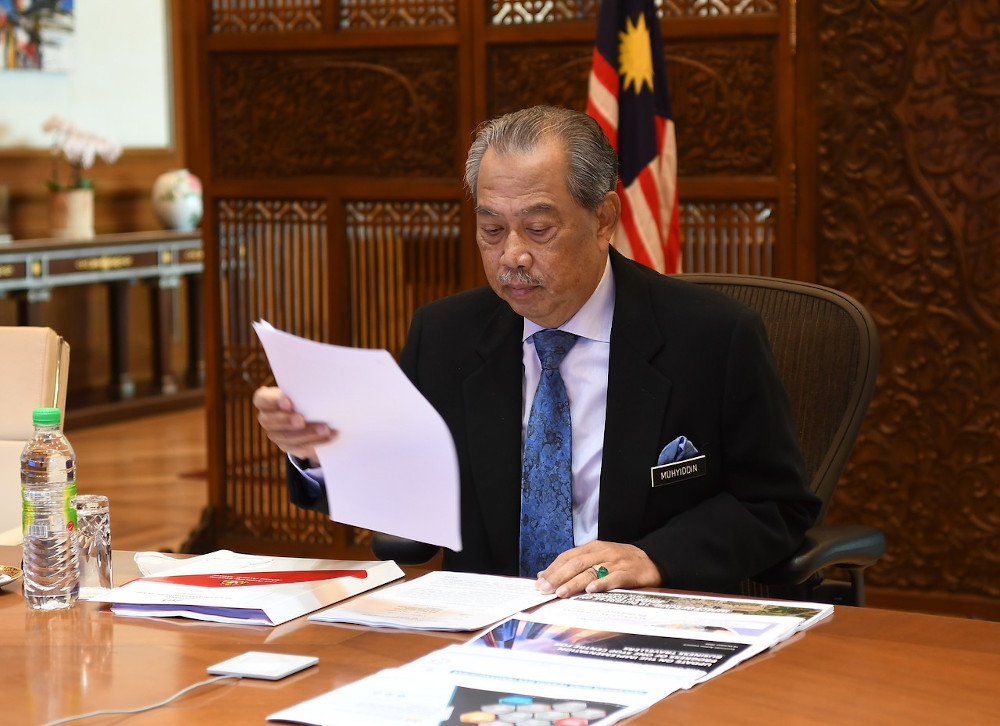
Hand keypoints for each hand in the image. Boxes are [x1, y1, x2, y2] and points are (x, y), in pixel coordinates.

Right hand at [252, 386, 334, 461]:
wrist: (312, 415)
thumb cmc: (304, 396)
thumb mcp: (302, 390)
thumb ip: (304, 390)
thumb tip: (321, 386)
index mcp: (266, 400)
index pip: (262, 399)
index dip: (272, 401)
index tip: (287, 402)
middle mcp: (267, 418)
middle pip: (270, 421)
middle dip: (286, 421)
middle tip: (301, 420)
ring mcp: (276, 434)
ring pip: (287, 437)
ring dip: (308, 433)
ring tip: (324, 429)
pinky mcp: (289, 446)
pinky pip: (301, 447)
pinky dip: (318, 441)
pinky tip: (331, 435)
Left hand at [535, 540, 661, 597]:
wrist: (653, 560)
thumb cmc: (621, 562)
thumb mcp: (598, 558)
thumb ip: (574, 565)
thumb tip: (546, 575)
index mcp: (593, 548)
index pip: (568, 557)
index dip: (553, 569)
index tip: (539, 581)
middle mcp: (602, 553)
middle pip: (576, 563)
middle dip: (558, 576)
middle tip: (545, 589)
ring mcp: (616, 562)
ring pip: (591, 571)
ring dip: (574, 582)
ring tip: (561, 592)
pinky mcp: (629, 572)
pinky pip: (614, 578)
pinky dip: (602, 584)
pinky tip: (591, 590)